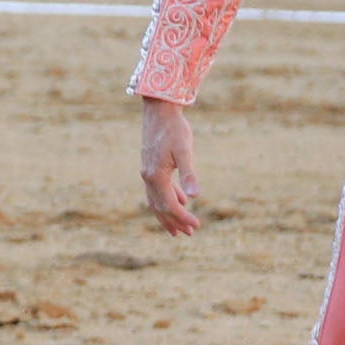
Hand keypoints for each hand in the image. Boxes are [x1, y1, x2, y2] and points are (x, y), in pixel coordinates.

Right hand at [140, 98, 201, 233]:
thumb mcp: (184, 151)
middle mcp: (148, 177)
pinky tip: (181, 201)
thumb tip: (195, 197)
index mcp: (155, 176)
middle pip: (159, 208)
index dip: (183, 217)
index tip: (197, 225)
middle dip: (174, 222)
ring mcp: (147, 172)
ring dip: (168, 215)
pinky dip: (168, 199)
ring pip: (156, 201)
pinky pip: (157, 190)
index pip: (169, 205)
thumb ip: (189, 174)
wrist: (159, 111)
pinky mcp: (151, 166)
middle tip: (189, 234)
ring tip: (181, 227)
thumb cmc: (174, 129)